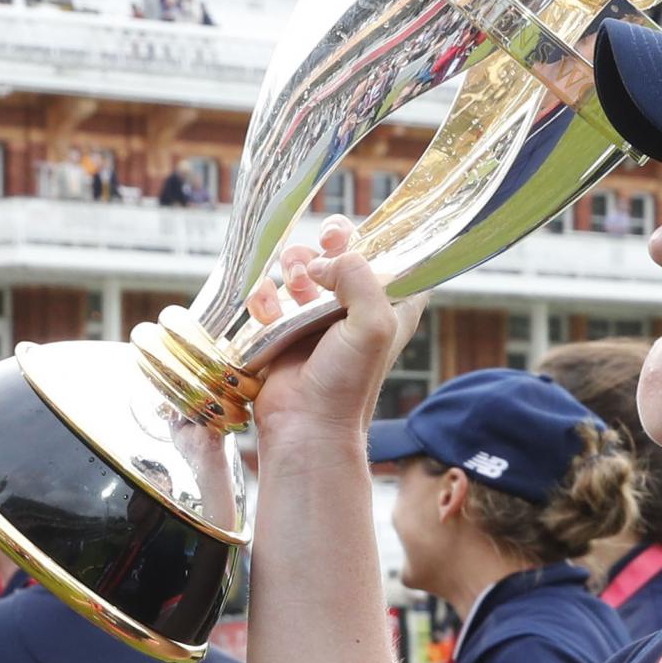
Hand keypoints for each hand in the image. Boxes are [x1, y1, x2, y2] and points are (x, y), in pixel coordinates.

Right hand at [244, 219, 425, 450]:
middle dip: (330, 242)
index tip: (361, 238)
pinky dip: (265, 295)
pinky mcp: (285, 326)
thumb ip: (359, 277)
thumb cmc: (347, 384)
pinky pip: (271, 292)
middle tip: (325, 245)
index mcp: (392, 305)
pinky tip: (268, 313)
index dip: (379, 237)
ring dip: (294, 266)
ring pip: (305, 265)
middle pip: (345, 251)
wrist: (305, 425)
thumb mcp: (372, 325)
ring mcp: (319, 315)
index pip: (396, 254)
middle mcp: (357, 306)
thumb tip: (322, 262)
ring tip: (295, 285)